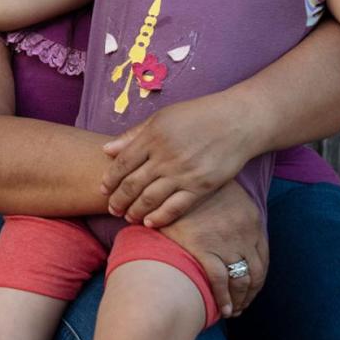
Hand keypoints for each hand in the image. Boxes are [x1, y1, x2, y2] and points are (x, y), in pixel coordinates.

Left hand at [100, 97, 254, 227]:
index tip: (102, 189)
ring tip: (128, 217)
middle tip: (112, 209)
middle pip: (133, 184)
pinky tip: (150, 223)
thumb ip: (134, 135)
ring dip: (135, 211)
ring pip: (150, 198)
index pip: (122, 163)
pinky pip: (175, 207)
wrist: (236, 122)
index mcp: (153, 136)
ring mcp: (183, 173)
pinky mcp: (201, 186)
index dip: (110, 179)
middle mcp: (165, 156)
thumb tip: (106, 150)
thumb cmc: (197, 116)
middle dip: (118, 200)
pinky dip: (160, 217)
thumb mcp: (162, 118)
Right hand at [159, 180, 268, 318]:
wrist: (170, 178)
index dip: (257, 278)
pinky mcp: (204, 248)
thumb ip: (231, 207)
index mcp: (253, 217)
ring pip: (241, 279)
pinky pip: (220, 280)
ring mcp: (226, 241)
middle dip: (250, 293)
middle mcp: (245, 232)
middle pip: (256, 272)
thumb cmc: (193, 184)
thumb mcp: (221, 189)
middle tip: (242, 305)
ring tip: (232, 310)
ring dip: (239, 300)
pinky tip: (222, 309)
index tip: (250, 289)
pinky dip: (223, 298)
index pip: (263, 258)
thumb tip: (229, 226)